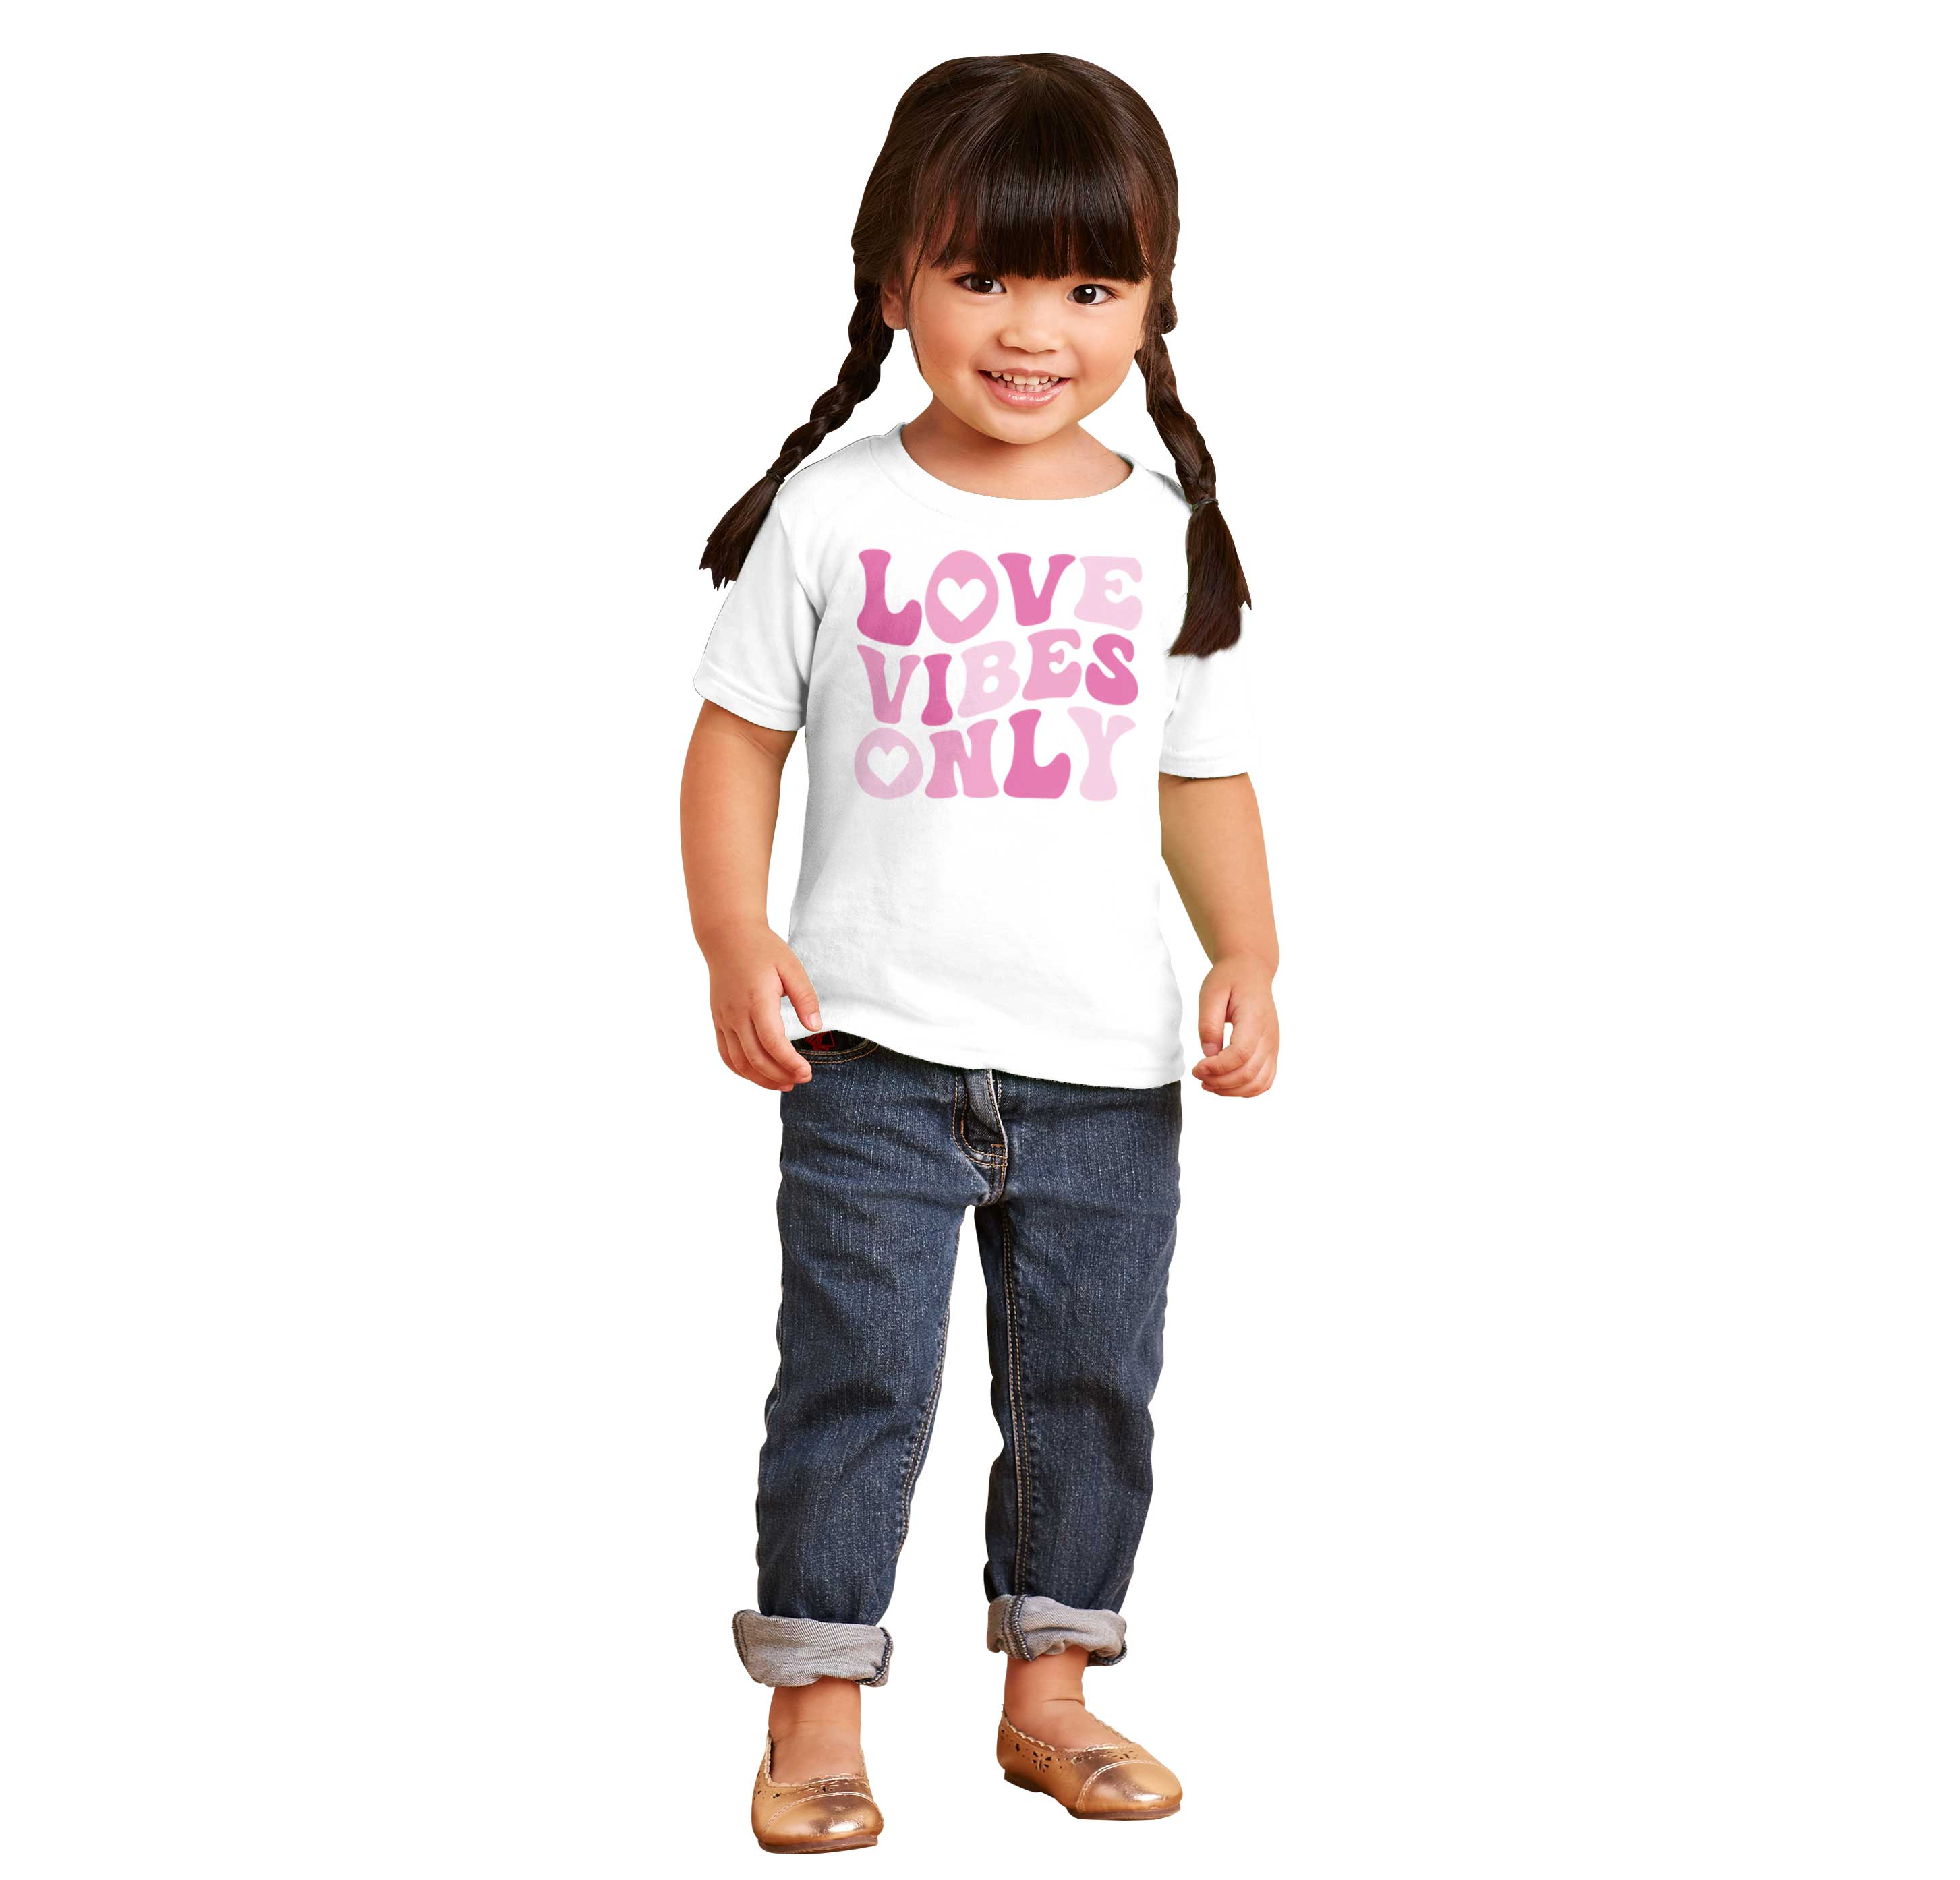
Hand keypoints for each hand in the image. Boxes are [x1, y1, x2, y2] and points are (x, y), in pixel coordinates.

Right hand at [703, 924, 822, 1091]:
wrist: (727, 937)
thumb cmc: (762, 949)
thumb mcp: (791, 967)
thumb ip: (805, 998)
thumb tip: (815, 1027)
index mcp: (757, 1000)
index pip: (773, 1043)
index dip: (790, 1063)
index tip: (807, 1073)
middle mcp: (736, 1014)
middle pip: (756, 1058)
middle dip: (780, 1075)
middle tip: (802, 1079)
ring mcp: (724, 1020)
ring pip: (739, 1062)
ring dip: (761, 1079)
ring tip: (785, 1083)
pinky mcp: (718, 1022)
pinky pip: (726, 1055)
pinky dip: (742, 1071)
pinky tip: (759, 1075)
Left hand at [1192, 956, 1279, 1097]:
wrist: (1252, 972)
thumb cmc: (1230, 979)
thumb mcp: (1210, 993)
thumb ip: (1208, 1024)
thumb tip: (1208, 1054)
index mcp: (1254, 1019)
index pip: (1240, 1054)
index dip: (1217, 1068)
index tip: (1196, 1068)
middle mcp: (1269, 1036)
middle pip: (1249, 1073)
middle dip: (1219, 1082)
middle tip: (1197, 1074)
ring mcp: (1273, 1046)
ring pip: (1258, 1083)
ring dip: (1231, 1091)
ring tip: (1208, 1083)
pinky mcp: (1271, 1052)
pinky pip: (1264, 1081)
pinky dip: (1245, 1090)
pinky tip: (1224, 1084)